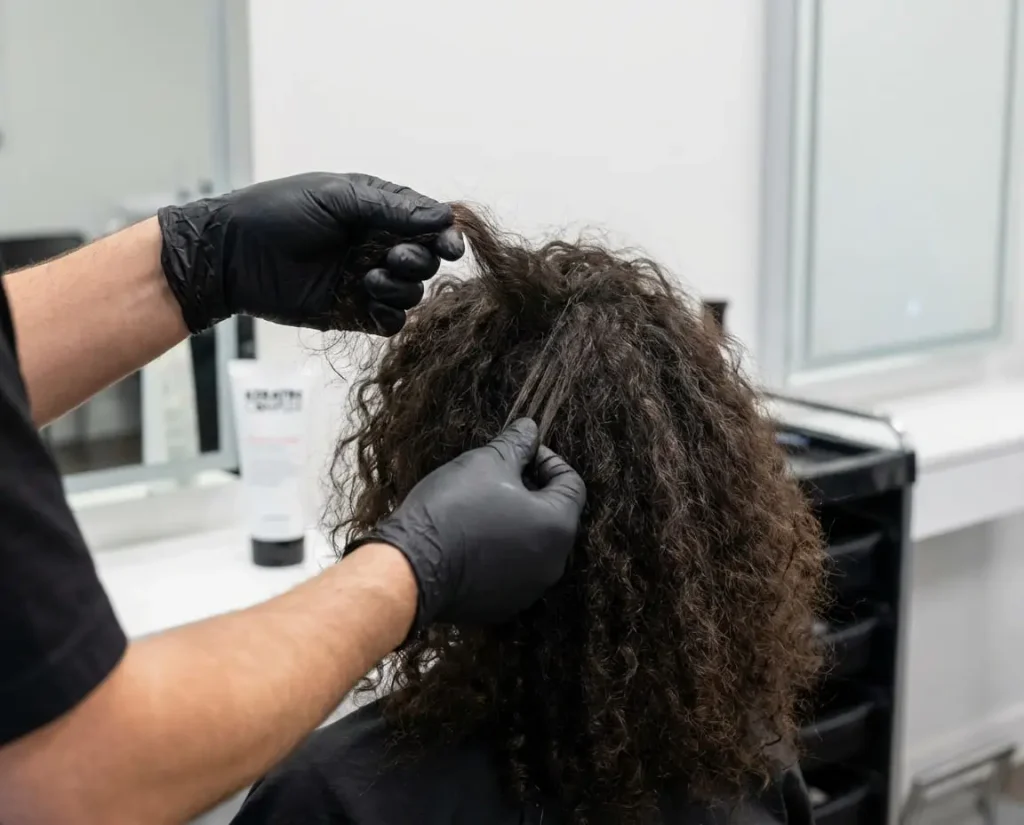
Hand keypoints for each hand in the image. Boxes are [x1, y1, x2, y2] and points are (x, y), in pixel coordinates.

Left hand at [157, 172, 464, 333]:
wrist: (232, 255)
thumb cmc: (278, 213)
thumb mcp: (337, 197)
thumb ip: (392, 207)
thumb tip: (444, 216)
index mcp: (377, 213)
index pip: (427, 224)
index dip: (445, 235)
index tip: (450, 246)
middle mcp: (376, 246)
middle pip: (426, 260)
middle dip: (419, 260)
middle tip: (393, 257)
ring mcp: (366, 281)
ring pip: (412, 293)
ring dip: (401, 288)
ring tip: (369, 279)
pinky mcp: (353, 313)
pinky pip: (391, 322)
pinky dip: (389, 315)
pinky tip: (369, 303)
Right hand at [349, 419, 586, 628]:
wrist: (411, 567)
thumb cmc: (454, 508)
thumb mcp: (486, 463)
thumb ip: (516, 444)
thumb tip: (530, 429)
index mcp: (558, 525)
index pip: (572, 484)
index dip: (547, 460)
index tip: (520, 452)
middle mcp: (553, 562)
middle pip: (554, 516)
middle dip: (531, 491)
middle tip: (498, 476)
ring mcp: (529, 589)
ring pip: (532, 545)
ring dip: (515, 522)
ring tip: (481, 505)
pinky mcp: (503, 606)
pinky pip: (510, 571)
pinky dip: (499, 552)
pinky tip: (471, 537)